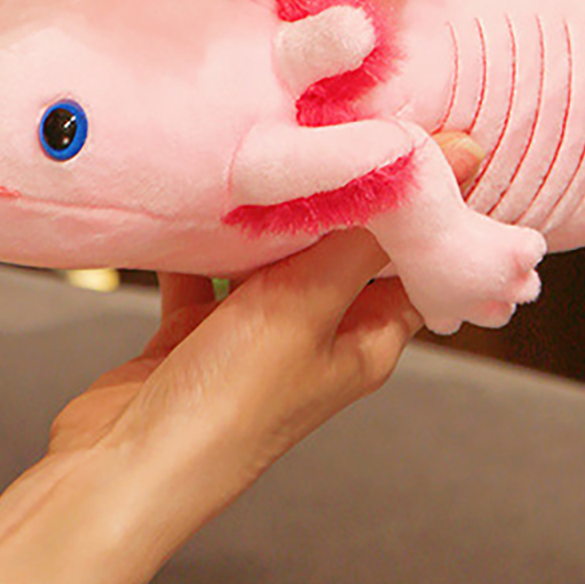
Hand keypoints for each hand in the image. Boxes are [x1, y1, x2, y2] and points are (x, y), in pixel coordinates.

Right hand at [0, 132, 485, 583]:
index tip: (430, 130)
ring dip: (271, 209)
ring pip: (274, 253)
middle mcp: (318, 335)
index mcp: (366, 340)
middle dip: (343, 190)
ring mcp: (254, 336)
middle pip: (344, 249)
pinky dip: (203, 235)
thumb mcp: (310, 301)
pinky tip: (198, 190)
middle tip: (346, 114)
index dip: (427, 204)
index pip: (417, 260)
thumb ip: (373, 227)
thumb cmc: (229, 400)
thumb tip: (465, 155)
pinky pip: (208, 268)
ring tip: (276, 136)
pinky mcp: (194, 333)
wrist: (119, 469)